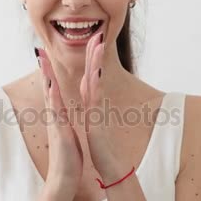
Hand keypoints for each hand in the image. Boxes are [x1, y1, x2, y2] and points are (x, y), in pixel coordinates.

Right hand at [36, 48, 83, 197]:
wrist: (64, 177)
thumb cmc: (67, 155)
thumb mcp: (66, 132)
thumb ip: (62, 120)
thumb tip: (60, 113)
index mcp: (58, 114)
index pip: (53, 88)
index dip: (49, 71)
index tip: (45, 55)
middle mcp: (53, 115)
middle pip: (48, 86)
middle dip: (44, 67)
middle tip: (38, 48)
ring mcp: (54, 121)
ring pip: (49, 94)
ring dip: (46, 76)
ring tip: (42, 59)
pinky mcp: (58, 130)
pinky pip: (55, 110)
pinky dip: (52, 96)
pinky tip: (51, 85)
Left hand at [79, 32, 120, 178]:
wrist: (110, 167)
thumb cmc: (102, 147)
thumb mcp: (94, 125)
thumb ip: (93, 110)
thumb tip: (92, 102)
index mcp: (92, 104)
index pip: (90, 76)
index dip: (91, 59)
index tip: (91, 43)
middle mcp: (96, 103)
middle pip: (95, 73)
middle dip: (95, 53)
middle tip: (98, 34)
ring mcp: (98, 110)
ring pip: (96, 80)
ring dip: (97, 62)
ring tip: (98, 44)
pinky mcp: (97, 118)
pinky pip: (95, 98)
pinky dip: (94, 83)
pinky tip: (94, 71)